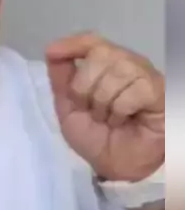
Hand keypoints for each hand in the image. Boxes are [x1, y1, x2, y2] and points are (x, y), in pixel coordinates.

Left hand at [46, 32, 163, 181]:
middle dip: (85, 86)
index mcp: (104, 65)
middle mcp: (125, 63)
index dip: (72, 44)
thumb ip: (62, 80)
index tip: (52, 52)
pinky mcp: (158, 90)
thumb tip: (52, 51)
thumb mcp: (70, 110)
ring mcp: (144, 74)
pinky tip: (123, 120)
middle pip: (100, 54)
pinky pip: (135, 89)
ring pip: (118, 70)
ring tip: (107, 119)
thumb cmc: (97, 138)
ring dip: (103, 101)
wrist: (118, 168)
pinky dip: (121, 109)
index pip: (90, 41)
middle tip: (89, 110)